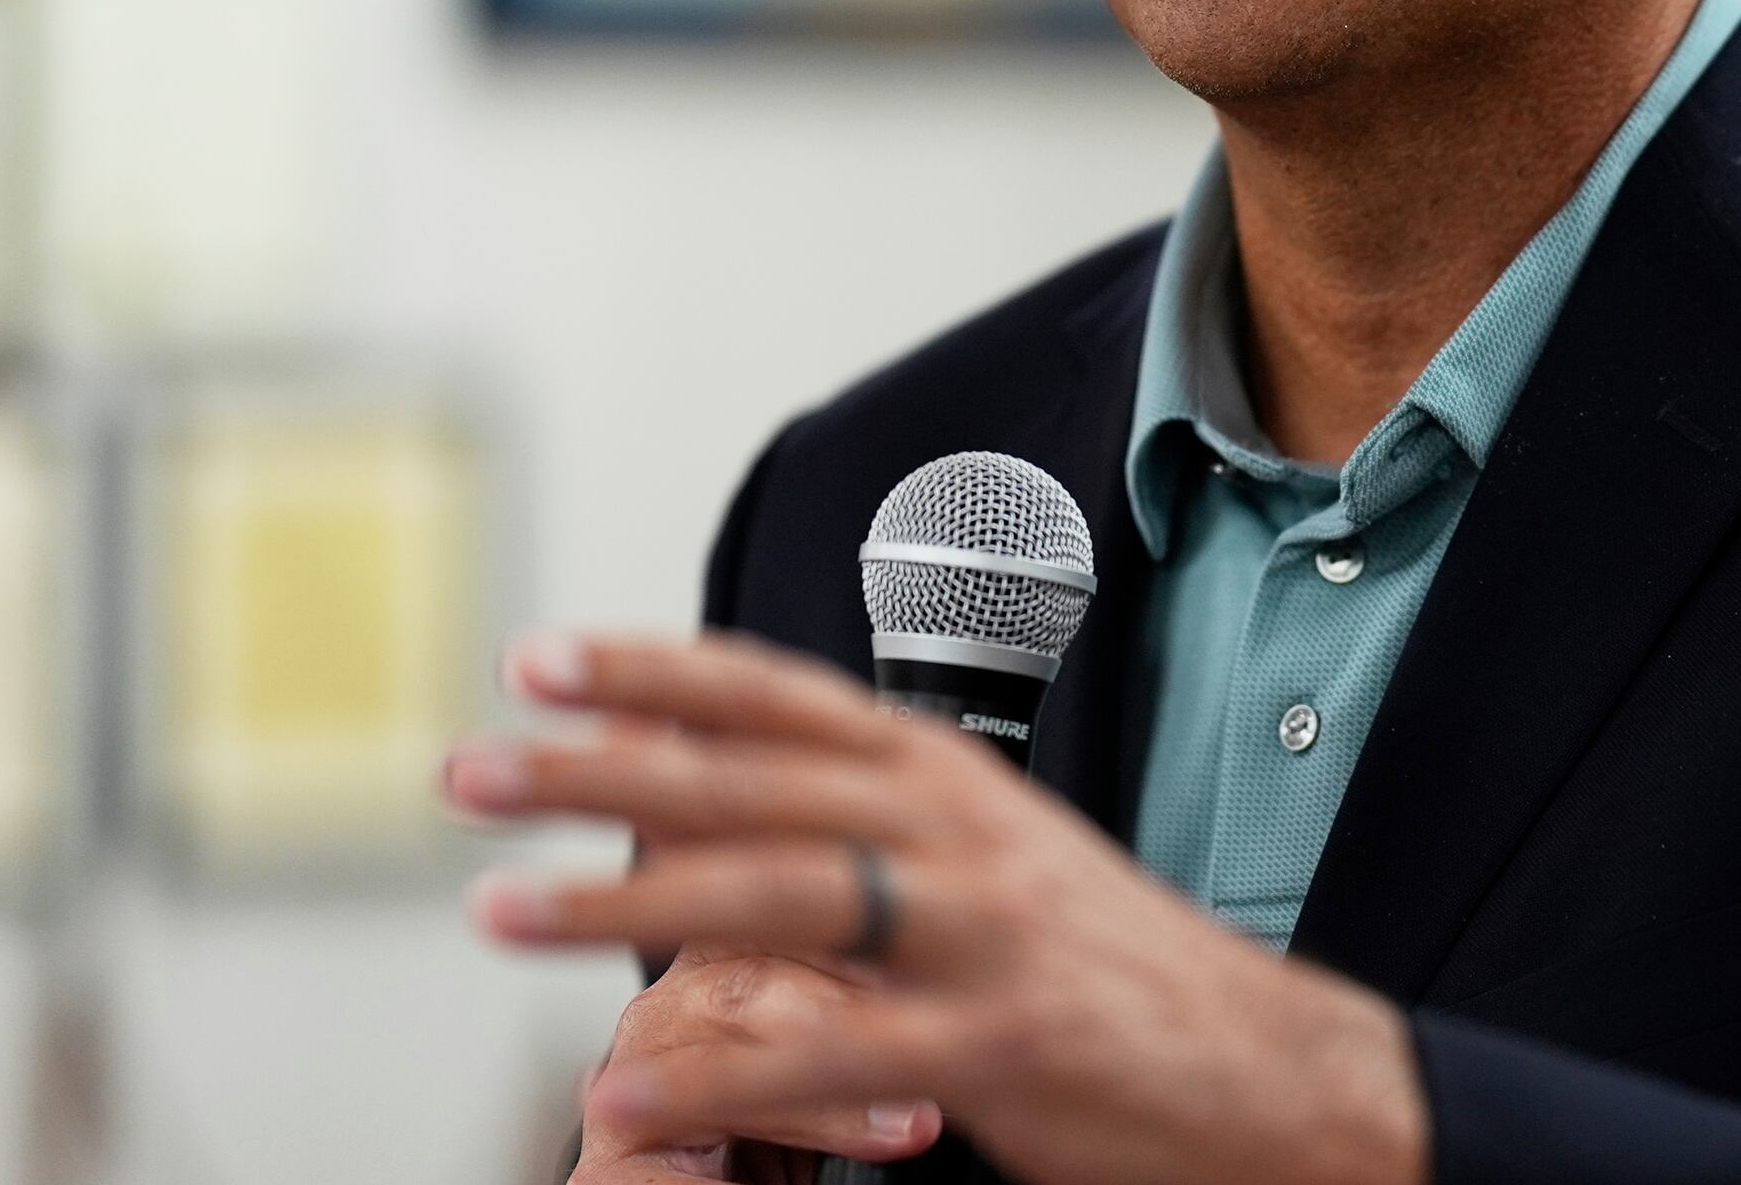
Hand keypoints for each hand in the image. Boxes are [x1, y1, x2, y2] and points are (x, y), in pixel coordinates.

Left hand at [452, 632, 1427, 1184]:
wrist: (1268, 1074)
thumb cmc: (1110, 975)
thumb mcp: (996, 865)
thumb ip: (871, 827)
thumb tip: (721, 793)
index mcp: (954, 781)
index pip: (785, 698)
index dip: (659, 670)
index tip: (540, 658)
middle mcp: (964, 834)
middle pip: (759, 778)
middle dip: (601, 768)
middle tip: (472, 771)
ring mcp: (984, 935)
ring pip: (783, 892)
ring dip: (627, 899)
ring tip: (500, 912)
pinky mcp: (1001, 1046)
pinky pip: (835, 1052)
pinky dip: (721, 1069)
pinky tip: (623, 1082)